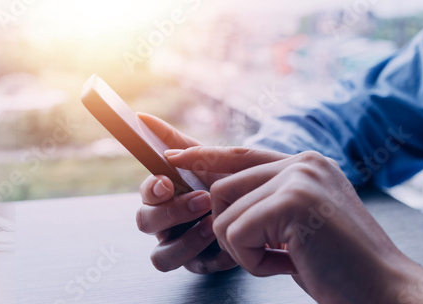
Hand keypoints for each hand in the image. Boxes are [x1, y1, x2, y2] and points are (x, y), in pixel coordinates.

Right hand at [134, 113, 236, 272]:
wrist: (280, 207)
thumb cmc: (242, 180)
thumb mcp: (217, 159)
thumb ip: (178, 141)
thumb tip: (142, 118)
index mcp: (167, 194)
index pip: (146, 192)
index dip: (151, 189)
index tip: (168, 181)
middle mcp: (167, 220)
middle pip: (145, 222)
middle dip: (172, 212)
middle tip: (204, 200)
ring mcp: (181, 243)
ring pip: (161, 255)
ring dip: (187, 240)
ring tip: (215, 226)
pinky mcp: (200, 264)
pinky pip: (192, 267)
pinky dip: (211, 255)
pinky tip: (232, 242)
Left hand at [167, 147, 422, 302]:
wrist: (384, 290)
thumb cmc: (339, 266)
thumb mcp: (299, 224)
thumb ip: (267, 201)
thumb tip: (216, 195)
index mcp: (305, 164)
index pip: (239, 153)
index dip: (202, 155)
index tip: (170, 154)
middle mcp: (302, 163)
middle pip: (220, 188)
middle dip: (231, 231)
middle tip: (274, 254)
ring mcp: (298, 179)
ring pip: (223, 213)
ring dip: (244, 249)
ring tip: (288, 259)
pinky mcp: (293, 202)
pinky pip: (236, 234)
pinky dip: (254, 262)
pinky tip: (290, 265)